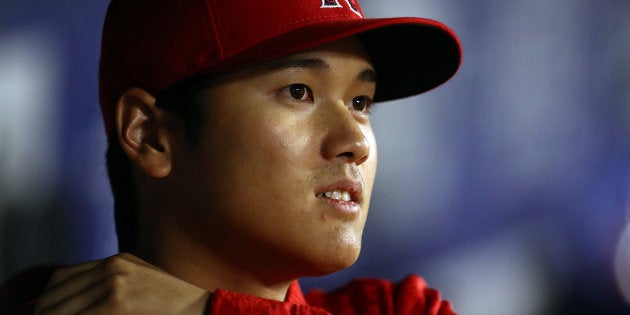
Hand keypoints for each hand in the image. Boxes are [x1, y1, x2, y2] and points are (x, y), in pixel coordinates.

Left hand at [34, 253, 208, 314]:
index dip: (48, 303)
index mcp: (116, 261)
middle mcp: (111, 266)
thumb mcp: (137, 287)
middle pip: (53, 295)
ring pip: (58, 311)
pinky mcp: (117, 303)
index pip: (60, 279)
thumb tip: (62, 307)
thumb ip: (105, 289)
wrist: (201, 311)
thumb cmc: (171, 308)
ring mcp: (114, 282)